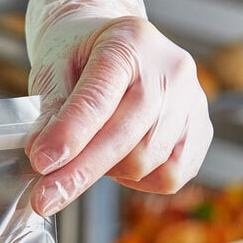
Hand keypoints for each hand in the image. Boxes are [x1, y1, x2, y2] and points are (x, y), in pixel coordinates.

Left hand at [24, 0, 212, 215]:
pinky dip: (139, 180)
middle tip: (44, 199)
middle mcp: (170, 70)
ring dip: (107, 171)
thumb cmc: (81, 57)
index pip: (97, 101)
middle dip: (78, 174)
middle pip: (125, 141)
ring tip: (89, 153)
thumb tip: (42, 159)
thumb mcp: (53, 70)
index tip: (41, 164)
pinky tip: (119, 162)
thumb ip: (49, 113)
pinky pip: (170, 177)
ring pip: (144, 163)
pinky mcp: (201, 130)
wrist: (116, 46)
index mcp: (128, 43)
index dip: (68, 137)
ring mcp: (192, 101)